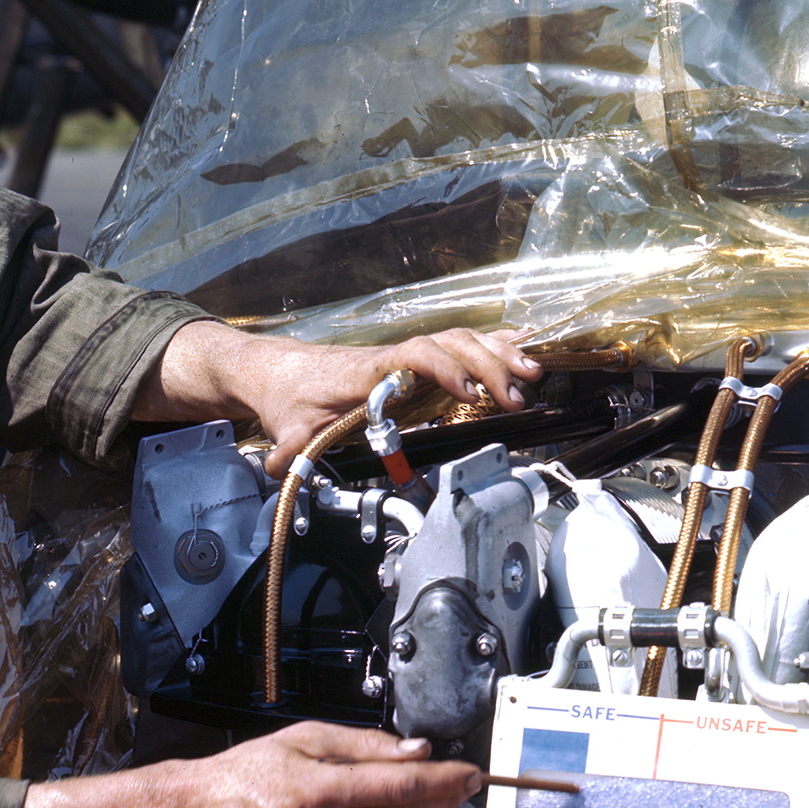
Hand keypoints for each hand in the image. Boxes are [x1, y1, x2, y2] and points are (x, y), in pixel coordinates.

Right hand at [0, 724, 477, 807]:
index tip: (470, 772)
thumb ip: (365, 746)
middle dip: (442, 800)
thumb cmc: (243, 775)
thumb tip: (416, 751)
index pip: (405, 787)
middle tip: (457, 783)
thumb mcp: (305, 738)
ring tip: (434, 806)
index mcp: (321, 792)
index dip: (445, 779)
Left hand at [149, 321, 540, 463]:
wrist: (276, 370)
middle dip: (490, 364)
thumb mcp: (288, 425)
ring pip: (461, 339)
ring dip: (499, 353)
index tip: (469, 395)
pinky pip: (458, 345)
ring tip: (532, 373)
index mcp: (369, 369)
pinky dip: (493, 343)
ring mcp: (405, 356)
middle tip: (517, 395)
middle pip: (452, 342)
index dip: (446, 369)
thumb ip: (292, 448)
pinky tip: (522, 343)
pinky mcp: (411, 362)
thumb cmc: (287, 394)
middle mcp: (394, 356)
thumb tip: (283, 468)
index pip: (415, 354)